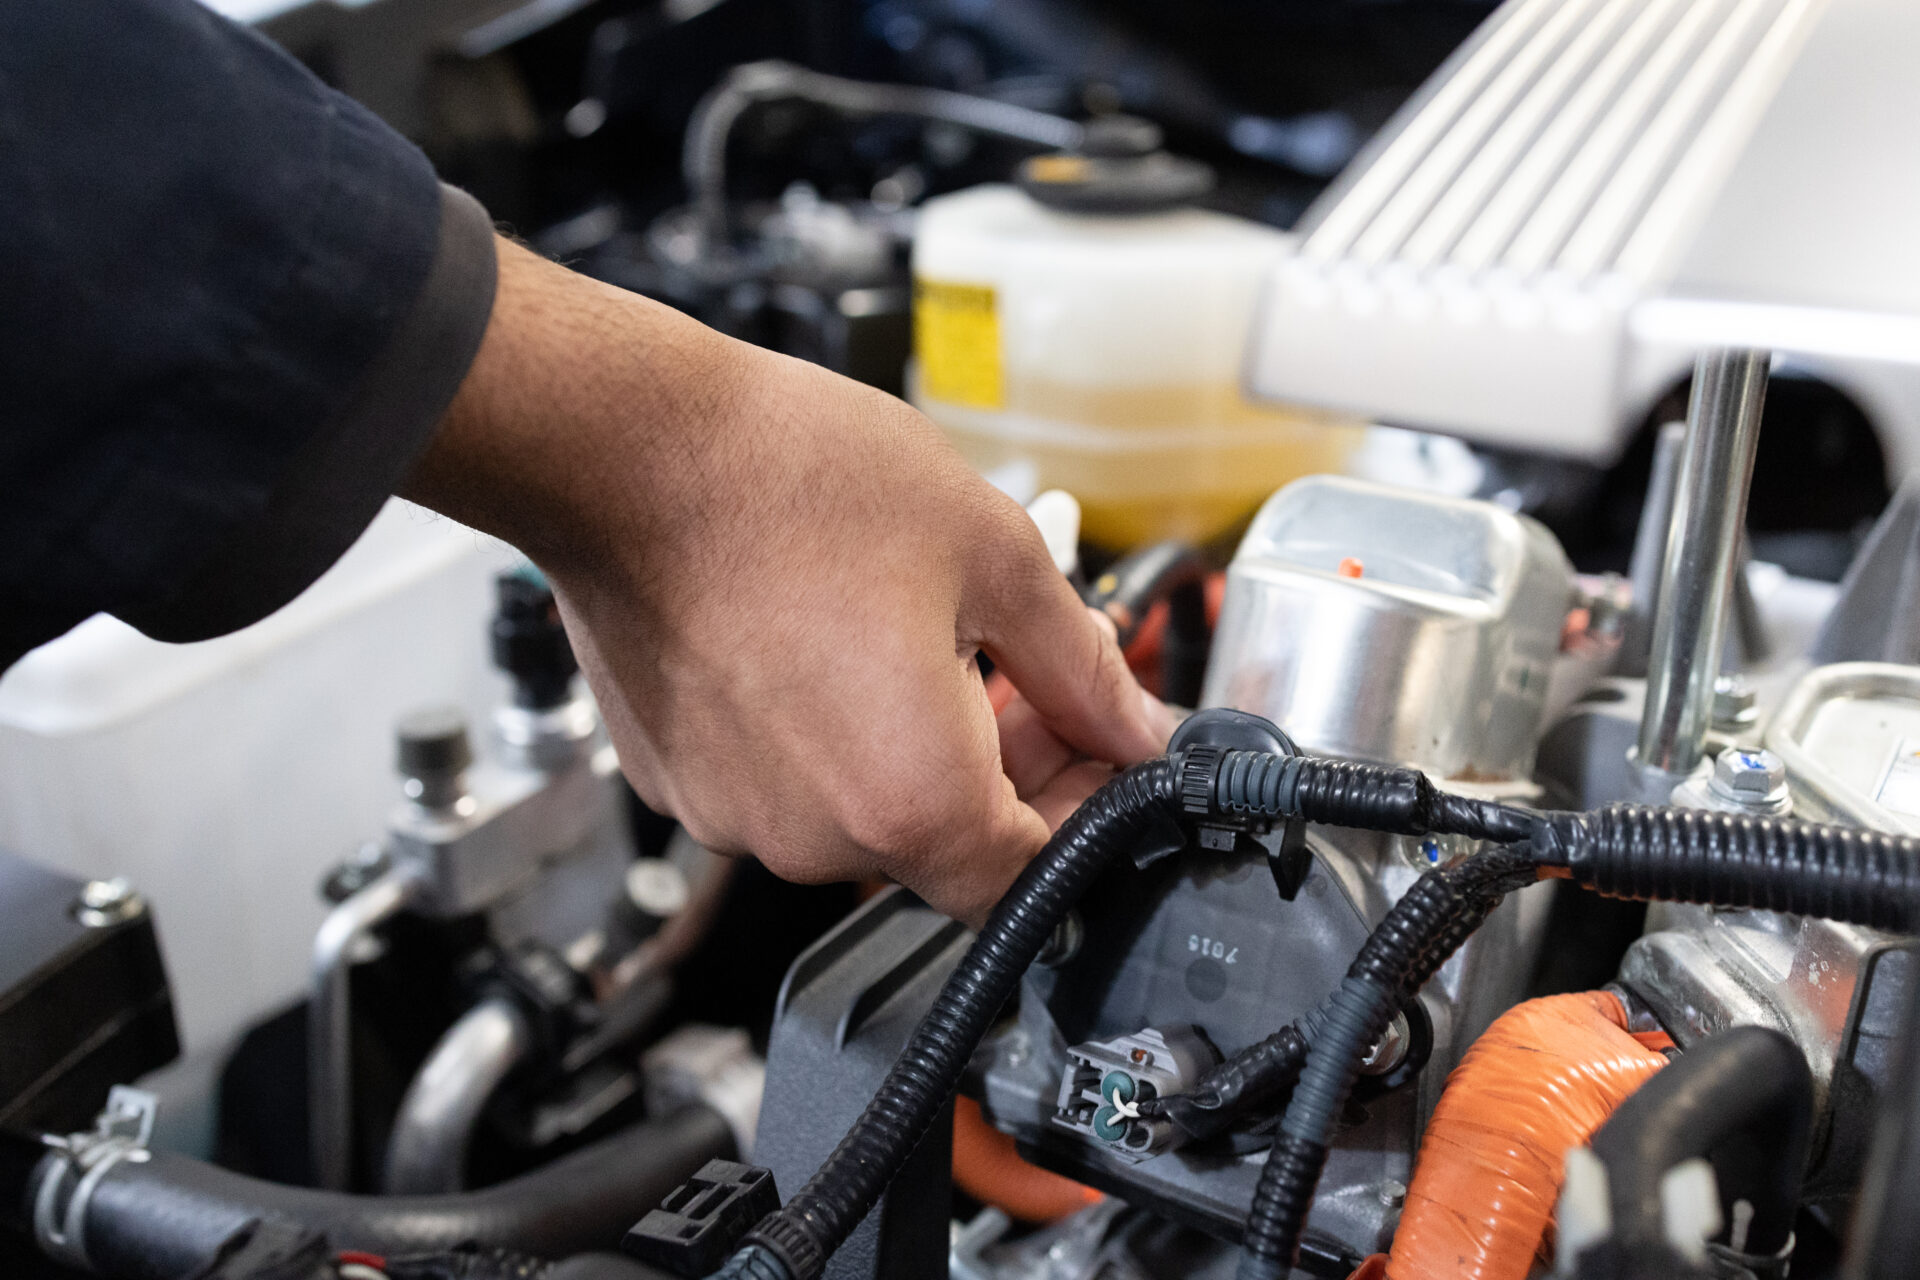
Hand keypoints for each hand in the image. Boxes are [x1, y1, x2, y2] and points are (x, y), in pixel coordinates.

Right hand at [404, 237, 1174, 924]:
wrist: (628, 447)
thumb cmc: (795, 481)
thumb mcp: (993, 553)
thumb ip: (1084, 668)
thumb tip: (1135, 728)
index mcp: (911, 800)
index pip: (1029, 882)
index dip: (1081, 820)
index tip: (1094, 755)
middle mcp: (815, 837)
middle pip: (948, 851)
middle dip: (1008, 774)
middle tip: (1026, 677)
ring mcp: (734, 817)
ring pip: (863, 817)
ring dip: (916, 749)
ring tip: (927, 637)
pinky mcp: (679, 782)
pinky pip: (785, 787)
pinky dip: (827, 738)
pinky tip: (837, 645)